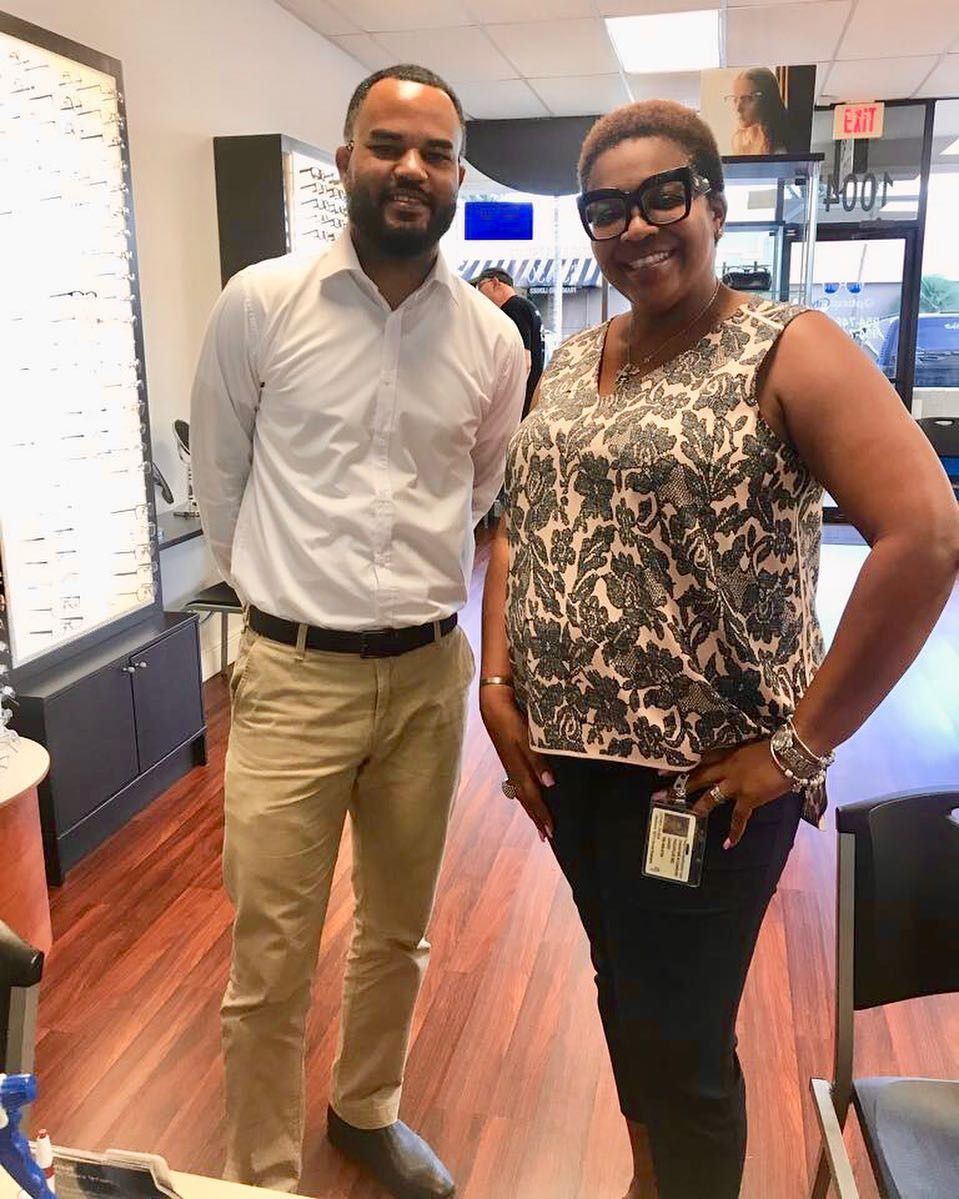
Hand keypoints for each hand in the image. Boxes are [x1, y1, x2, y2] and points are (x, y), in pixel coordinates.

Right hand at [479, 685, 554, 840]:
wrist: (492, 701)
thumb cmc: (511, 716)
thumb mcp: (525, 737)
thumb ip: (537, 759)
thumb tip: (549, 783)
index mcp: (517, 766)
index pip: (532, 796)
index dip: (541, 814)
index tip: (551, 831)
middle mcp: (512, 768)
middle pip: (525, 798)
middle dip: (536, 816)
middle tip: (546, 836)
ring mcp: (508, 762)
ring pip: (521, 792)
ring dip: (530, 808)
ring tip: (538, 822)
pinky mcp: (508, 755)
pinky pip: (517, 782)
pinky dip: (524, 794)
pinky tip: (528, 794)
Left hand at [653, 741, 789, 848]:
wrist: (790, 751)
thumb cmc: (775, 745)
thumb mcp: (750, 747)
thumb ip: (740, 756)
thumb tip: (737, 764)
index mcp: (727, 754)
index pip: (698, 760)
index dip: (680, 767)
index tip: (661, 773)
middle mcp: (726, 768)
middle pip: (696, 778)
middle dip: (677, 787)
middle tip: (657, 796)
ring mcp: (735, 783)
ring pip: (710, 797)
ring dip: (697, 808)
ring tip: (686, 818)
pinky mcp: (748, 797)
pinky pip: (738, 818)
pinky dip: (735, 832)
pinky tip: (728, 844)